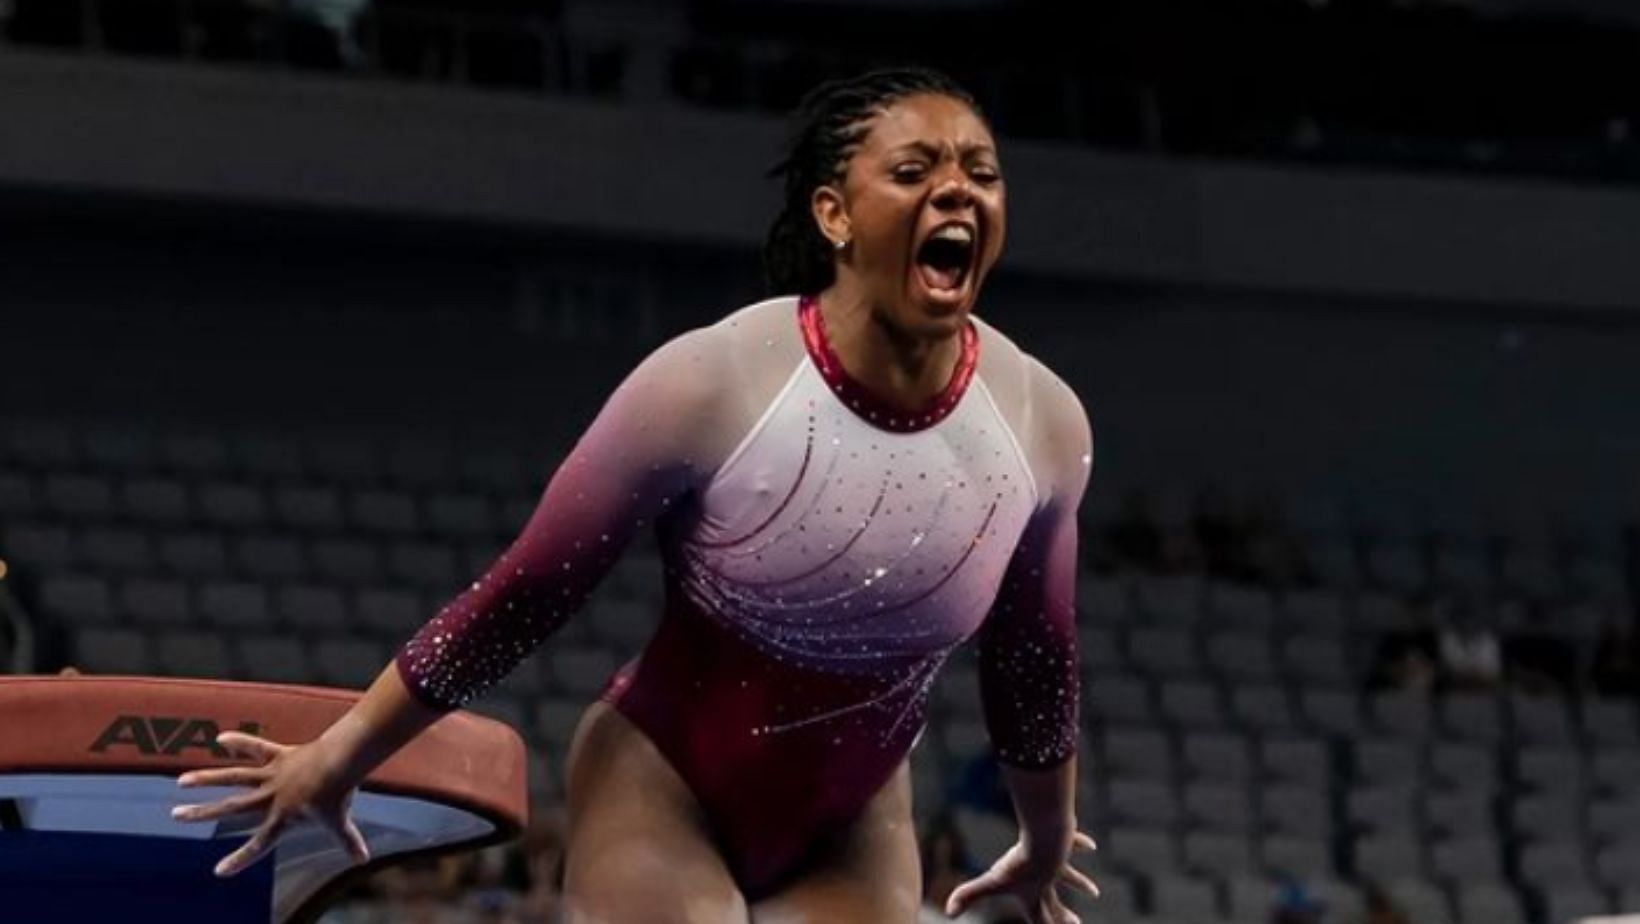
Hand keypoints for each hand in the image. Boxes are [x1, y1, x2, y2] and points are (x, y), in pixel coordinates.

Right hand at [172, 731, 370, 876]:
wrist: (339, 764)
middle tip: (175, 815)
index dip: (240, 859)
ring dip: (207, 778)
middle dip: (202, 813)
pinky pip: (256, 747)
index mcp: (282, 818)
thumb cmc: (340, 794)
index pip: (258, 845)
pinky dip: (240, 741)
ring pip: (233, 777)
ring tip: (181, 780)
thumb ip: (348, 841)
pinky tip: (220, 737)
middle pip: (230, 807)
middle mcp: (270, 797)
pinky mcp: (278, 755)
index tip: (219, 871)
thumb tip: (363, 860)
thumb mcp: (341, 822)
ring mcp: (271, 775)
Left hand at [945, 831, 1097, 923]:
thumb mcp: (991, 881)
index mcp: (1034, 894)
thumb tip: (948, 912)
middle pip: (1056, 903)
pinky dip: (1080, 845)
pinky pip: (1074, 845)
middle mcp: (1048, 881)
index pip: (1039, 918)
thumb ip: (969, 895)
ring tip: (1095, 892)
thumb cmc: (1019, 865)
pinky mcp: (1064, 844)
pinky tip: (1091, 846)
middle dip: (1064, 916)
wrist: (1047, 843)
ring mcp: (1059, 864)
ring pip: (1071, 876)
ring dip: (1080, 884)